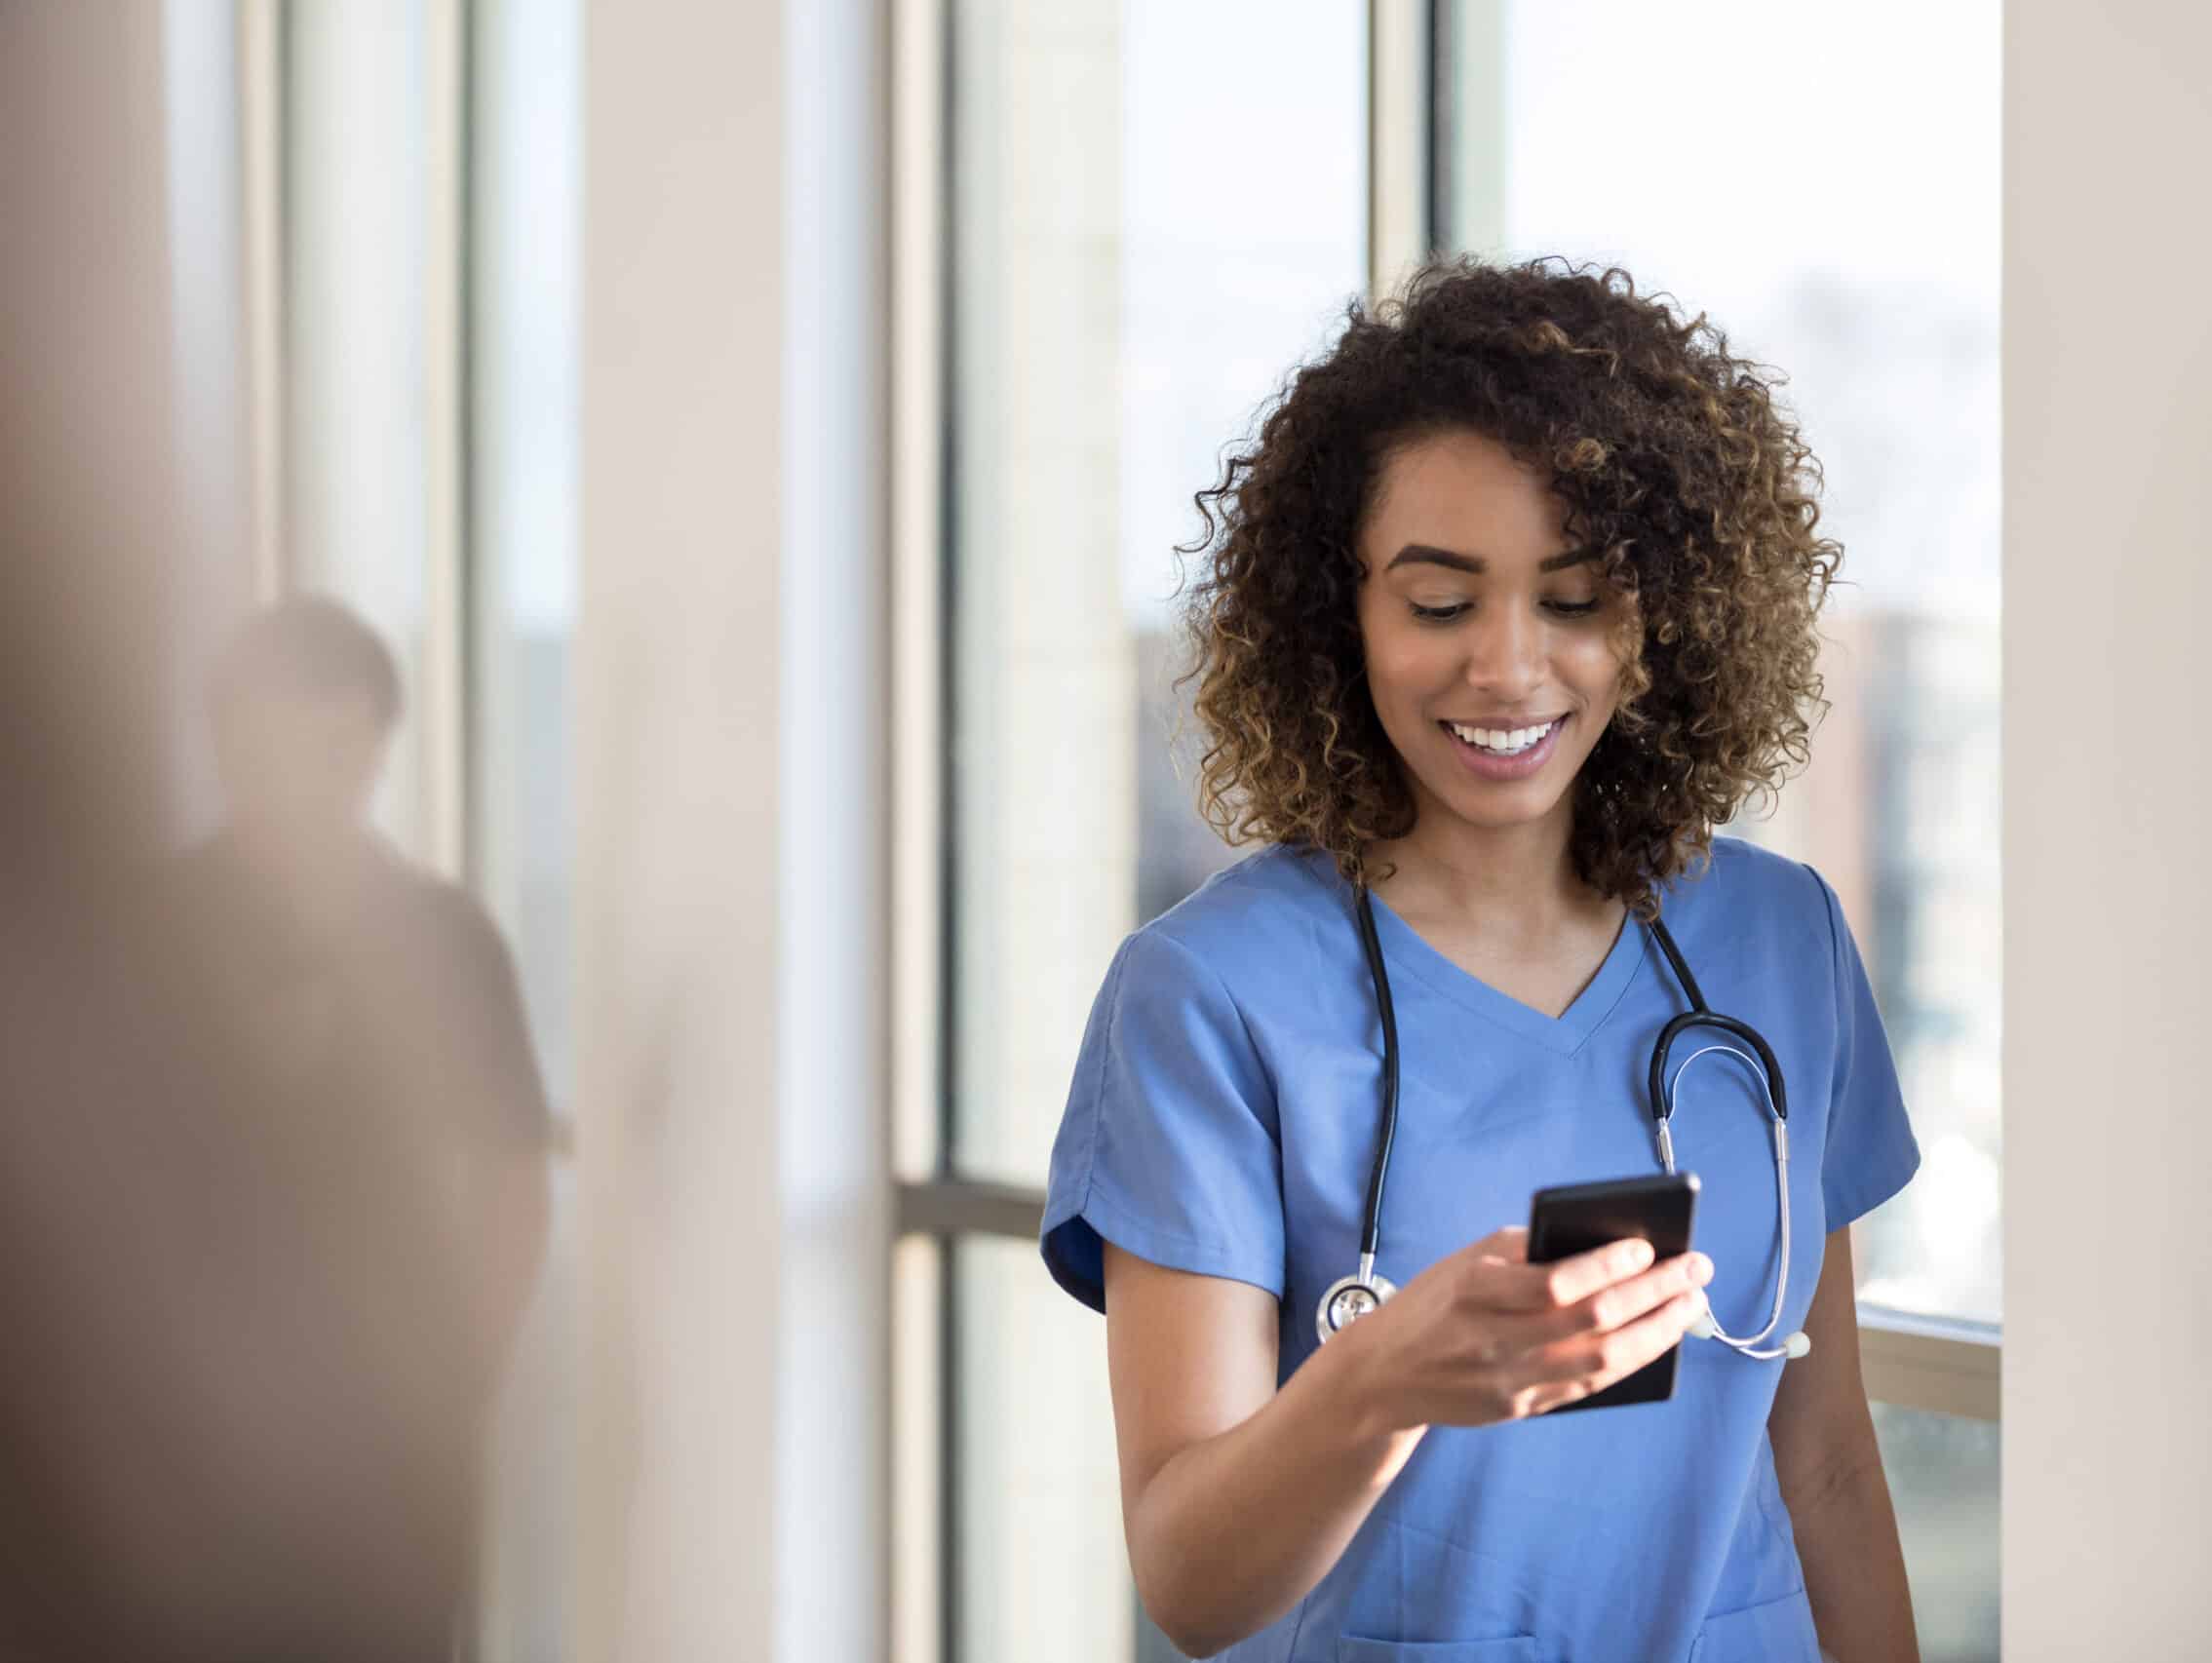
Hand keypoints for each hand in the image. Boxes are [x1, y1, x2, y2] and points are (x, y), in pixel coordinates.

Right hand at [1348, 1226, 1713, 1426]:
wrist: (1385, 1374)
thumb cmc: (1433, 1303)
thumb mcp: (1465, 1261)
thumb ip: (1523, 1251)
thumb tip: (1602, 1244)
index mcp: (1475, 1291)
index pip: (1555, 1282)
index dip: (1608, 1265)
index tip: (1647, 1246)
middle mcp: (1494, 1341)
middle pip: (1592, 1321)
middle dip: (1654, 1292)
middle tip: (1696, 1269)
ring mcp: (1510, 1382)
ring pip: (1602, 1361)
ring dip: (1657, 1331)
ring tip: (1690, 1306)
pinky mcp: (1521, 1409)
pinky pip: (1588, 1387)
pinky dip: (1629, 1361)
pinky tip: (1656, 1338)